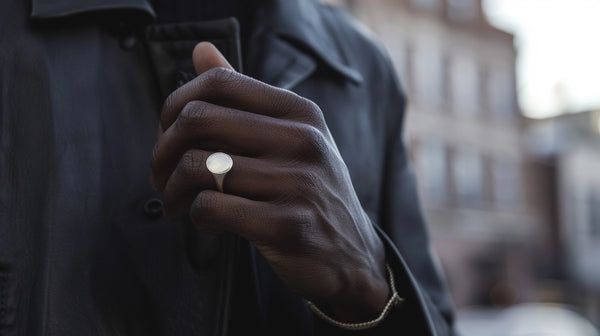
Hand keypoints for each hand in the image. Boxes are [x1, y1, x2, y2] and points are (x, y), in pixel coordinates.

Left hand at [150, 42, 388, 321]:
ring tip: (177, 203)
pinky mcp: (287, 225)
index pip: (219, 82)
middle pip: (198, 119)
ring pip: (197, 167)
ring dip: (173, 190)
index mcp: (299, 112)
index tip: (166, 134)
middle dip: (163, 150)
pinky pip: (211, 207)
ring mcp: (298, 182)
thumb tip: (200, 50)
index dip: (175, 104)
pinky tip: (204, 222)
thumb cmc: (309, 191)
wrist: (351, 254)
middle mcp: (303, 140)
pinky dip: (194, 216)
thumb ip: (244, 96)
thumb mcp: (290, 137)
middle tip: (160, 174)